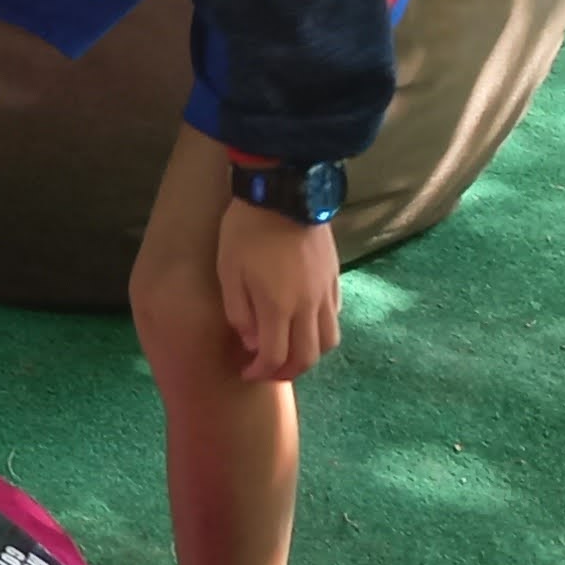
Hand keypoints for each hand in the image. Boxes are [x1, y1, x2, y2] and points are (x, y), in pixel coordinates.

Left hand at [213, 199, 343, 384]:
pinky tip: (304, 321)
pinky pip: (335, 314)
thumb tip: (254, 343)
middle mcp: (309, 306)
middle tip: (269, 370)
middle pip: (309, 357)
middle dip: (288, 372)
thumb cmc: (245, 231)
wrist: (283, 192)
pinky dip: (321, 328)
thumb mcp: (229, 272)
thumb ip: (240, 314)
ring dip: (310, 353)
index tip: (246, 372)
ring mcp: (326, 291)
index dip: (260, 372)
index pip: (276, 358)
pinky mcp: (334, 276)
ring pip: (330, 339)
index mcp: (279, 307)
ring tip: (289, 350)